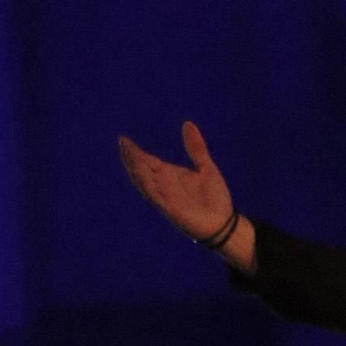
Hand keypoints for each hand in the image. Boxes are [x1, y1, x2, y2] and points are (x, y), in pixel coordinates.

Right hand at [118, 121, 251, 266]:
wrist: (223, 222)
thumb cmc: (213, 197)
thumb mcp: (206, 167)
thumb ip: (196, 147)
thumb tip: (187, 123)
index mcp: (170, 175)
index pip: (147, 160)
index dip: (135, 151)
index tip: (123, 139)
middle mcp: (164, 185)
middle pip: (141, 169)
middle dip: (131, 157)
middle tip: (122, 143)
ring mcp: (165, 197)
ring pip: (144, 183)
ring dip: (136, 170)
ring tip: (128, 155)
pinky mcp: (170, 209)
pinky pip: (155, 197)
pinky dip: (148, 187)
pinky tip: (143, 177)